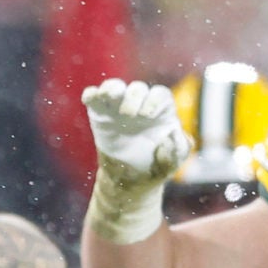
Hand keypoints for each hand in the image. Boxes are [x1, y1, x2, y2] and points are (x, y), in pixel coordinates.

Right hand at [81, 79, 191, 245]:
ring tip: (110, 95)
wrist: (130, 180)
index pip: (159, 94)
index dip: (154, 100)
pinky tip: (89, 99)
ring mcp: (118, 108)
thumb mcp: (172, 163)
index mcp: (161, 111)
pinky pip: (94, 97)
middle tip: (129, 115)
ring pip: (114, 87)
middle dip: (133, 97)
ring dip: (111, 88)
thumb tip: (171, 134)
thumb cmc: (155, 166)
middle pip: (137, 89)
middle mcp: (140, 105)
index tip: (147, 115)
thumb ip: (177, 150)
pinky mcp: (100, 114)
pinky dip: (91, 94)